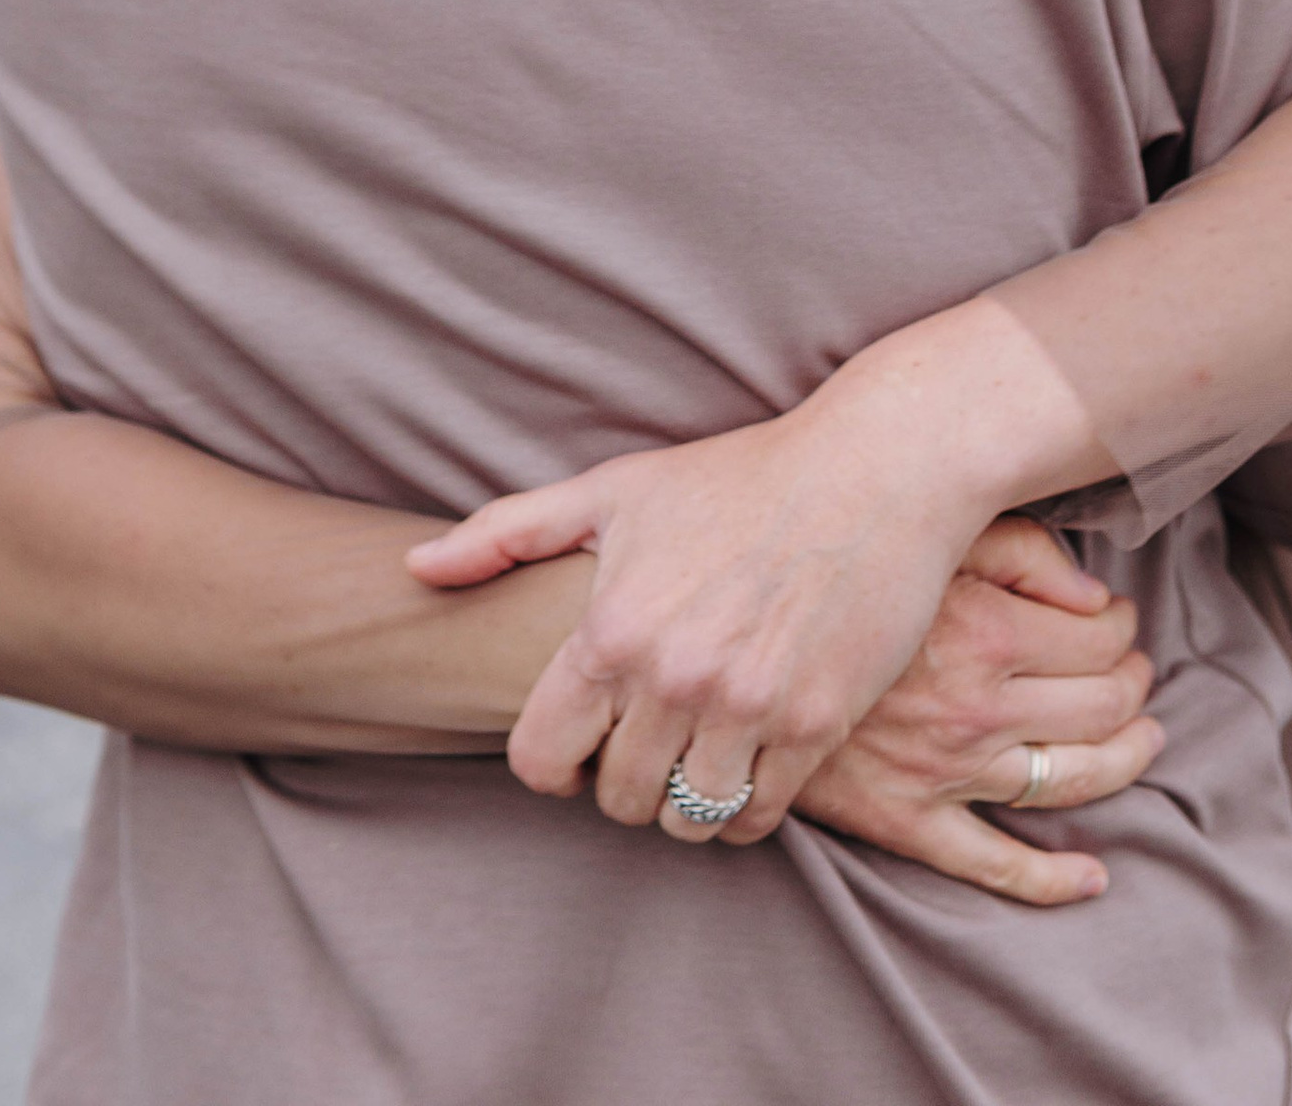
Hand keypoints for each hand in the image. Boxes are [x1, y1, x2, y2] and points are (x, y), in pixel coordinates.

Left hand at [407, 346, 1036, 843]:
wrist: (873, 469)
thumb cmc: (739, 476)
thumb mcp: (617, 489)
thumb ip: (508, 532)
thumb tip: (417, 570)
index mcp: (613, 627)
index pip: (539, 759)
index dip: (550, 765)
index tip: (578, 746)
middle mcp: (674, 677)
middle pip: (616, 803)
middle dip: (622, 783)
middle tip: (646, 744)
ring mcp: (748, 708)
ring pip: (686, 821)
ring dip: (685, 799)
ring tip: (696, 752)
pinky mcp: (814, 725)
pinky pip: (758, 817)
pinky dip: (746, 805)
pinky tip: (748, 759)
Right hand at [796, 516, 1161, 902]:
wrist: (743, 648)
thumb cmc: (842, 572)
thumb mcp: (930, 535)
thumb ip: (1021, 549)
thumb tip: (1093, 596)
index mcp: (984, 632)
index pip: (1100, 641)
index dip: (1122, 627)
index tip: (1117, 619)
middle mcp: (975, 710)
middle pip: (1100, 709)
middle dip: (1132, 687)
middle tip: (1134, 671)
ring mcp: (946, 773)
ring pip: (1072, 780)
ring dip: (1123, 759)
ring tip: (1141, 739)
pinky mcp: (909, 822)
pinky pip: (996, 866)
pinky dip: (1053, 880)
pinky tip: (1091, 877)